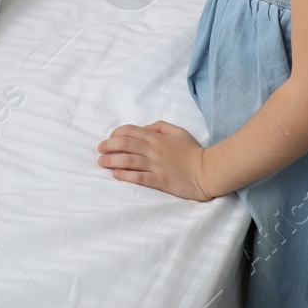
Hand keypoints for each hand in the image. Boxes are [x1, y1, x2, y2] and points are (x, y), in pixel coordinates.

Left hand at [97, 121, 213, 201]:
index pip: (130, 131)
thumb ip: (160, 127)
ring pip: (128, 160)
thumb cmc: (193, 151)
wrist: (208, 170)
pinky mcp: (160, 181)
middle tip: (99, 150)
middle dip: (108, 146)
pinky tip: (116, 174)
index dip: (115, 134)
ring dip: (111, 160)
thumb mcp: (178, 131)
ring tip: (101, 162)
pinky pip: (139, 177)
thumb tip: (144, 128)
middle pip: (124, 144)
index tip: (109, 139)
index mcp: (157, 137)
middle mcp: (154, 150)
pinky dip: (125, 175)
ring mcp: (156, 165)